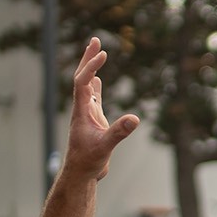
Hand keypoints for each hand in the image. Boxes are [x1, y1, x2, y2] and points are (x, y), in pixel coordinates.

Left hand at [61, 37, 138, 181]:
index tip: (104, 54)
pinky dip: (95, 87)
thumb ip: (119, 132)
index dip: (91, 67)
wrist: (80, 175)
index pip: (82, 82)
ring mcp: (87, 115)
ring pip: (87, 86)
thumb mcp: (105, 147)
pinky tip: (98, 81)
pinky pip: (93, 99)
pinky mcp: (92, 122)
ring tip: (96, 53)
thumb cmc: (88, 162)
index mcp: (81, 111)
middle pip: (82, 78)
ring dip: (90, 69)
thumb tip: (135, 119)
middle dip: (88, 59)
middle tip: (95, 40)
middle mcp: (82, 109)